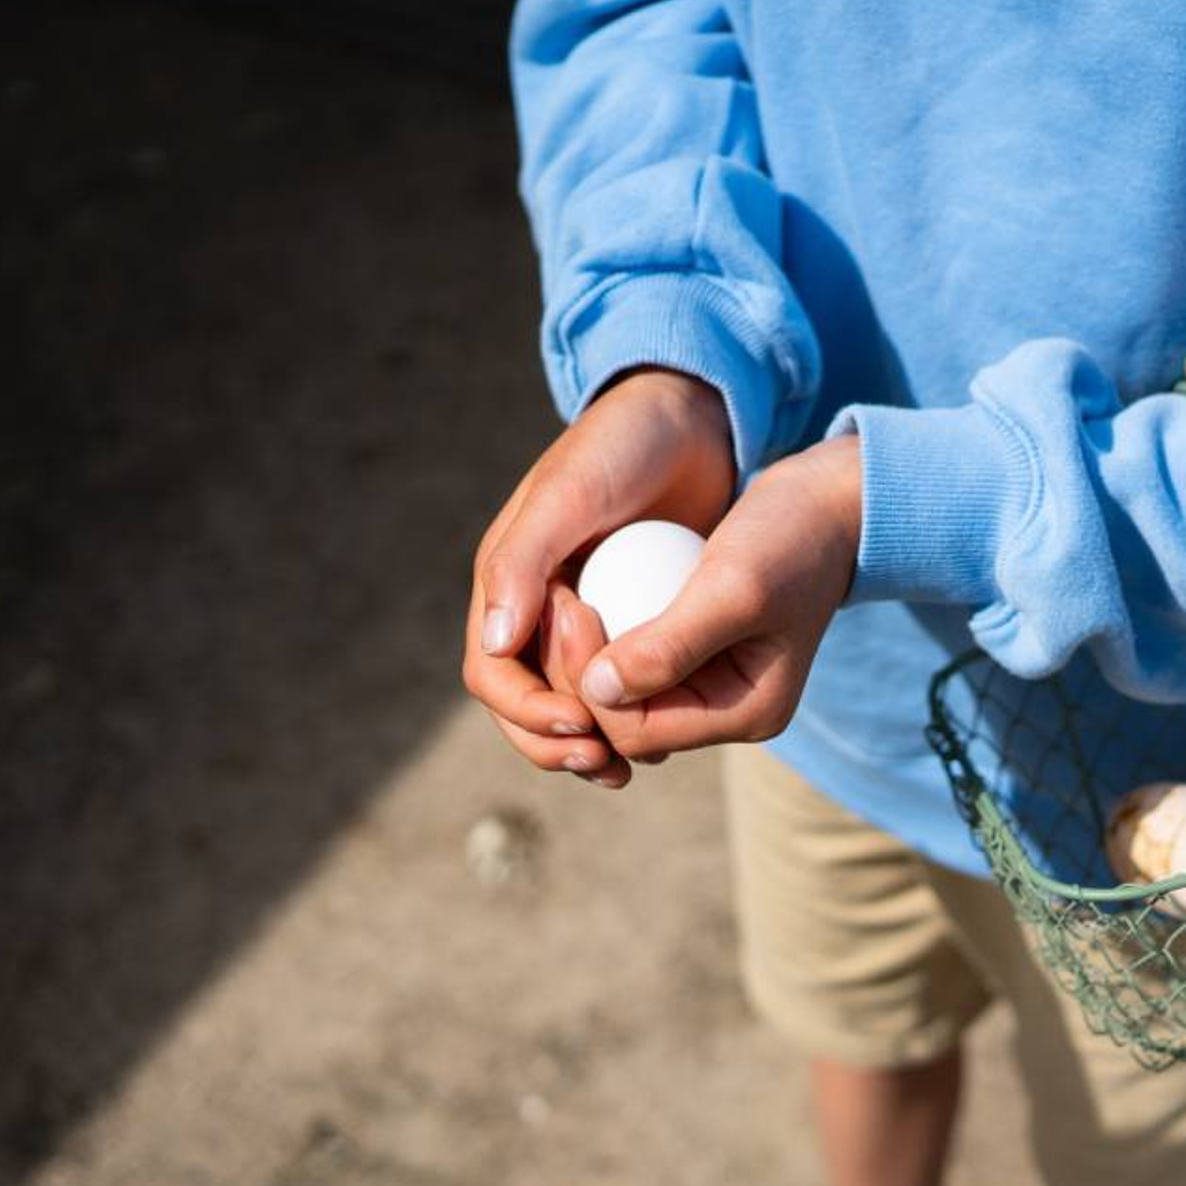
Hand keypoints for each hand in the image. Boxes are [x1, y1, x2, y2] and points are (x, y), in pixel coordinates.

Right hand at [463, 368, 734, 784]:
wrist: (691, 418)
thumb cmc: (621, 445)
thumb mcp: (570, 495)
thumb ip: (524, 561)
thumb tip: (494, 646)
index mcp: (508, 581)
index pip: (494, 674)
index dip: (527, 712)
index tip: (581, 728)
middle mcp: (538, 607)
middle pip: (526, 705)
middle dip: (557, 744)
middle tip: (607, 765)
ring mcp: (587, 618)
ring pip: (573, 704)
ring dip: (592, 745)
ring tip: (630, 768)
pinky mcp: (634, 621)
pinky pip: (622, 686)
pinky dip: (632, 717)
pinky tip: (666, 738)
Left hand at [577, 435, 861, 761]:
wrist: (826, 501)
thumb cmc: (791, 537)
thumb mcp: (734, 586)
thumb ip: (669, 647)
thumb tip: (596, 693)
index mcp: (747, 713)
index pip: (638, 730)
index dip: (589, 681)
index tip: (571, 606)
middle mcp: (726, 712)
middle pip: (623, 720)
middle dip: (579, 671)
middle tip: (559, 597)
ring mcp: (709, 683)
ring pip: (619, 694)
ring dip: (584, 653)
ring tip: (565, 594)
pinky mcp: (693, 651)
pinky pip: (630, 658)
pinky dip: (604, 630)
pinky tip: (582, 588)